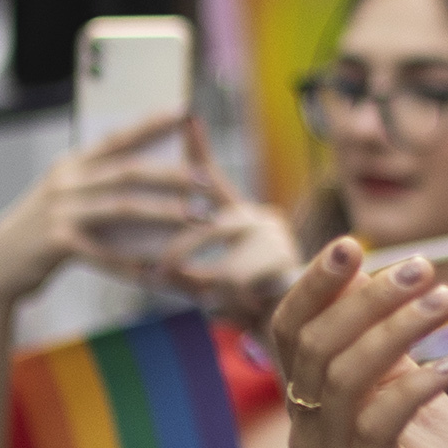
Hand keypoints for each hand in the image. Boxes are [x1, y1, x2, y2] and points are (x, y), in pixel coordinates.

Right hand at [0, 116, 215, 314]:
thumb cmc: (44, 229)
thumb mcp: (66, 196)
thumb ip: (98, 183)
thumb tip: (149, 174)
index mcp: (72, 164)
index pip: (117, 137)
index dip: (151, 123)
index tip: (184, 111)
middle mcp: (66, 181)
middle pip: (128, 171)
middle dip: (172, 174)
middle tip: (207, 181)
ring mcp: (61, 210)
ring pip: (122, 207)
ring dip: (163, 213)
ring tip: (196, 219)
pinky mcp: (57, 242)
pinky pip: (105, 253)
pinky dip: (134, 263)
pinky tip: (159, 271)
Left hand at [152, 122, 306, 324]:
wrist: (294, 333)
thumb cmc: (243, 307)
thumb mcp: (203, 284)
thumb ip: (179, 273)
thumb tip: (152, 271)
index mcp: (238, 218)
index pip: (213, 179)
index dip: (199, 147)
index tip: (187, 115)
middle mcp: (259, 218)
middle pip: (205, 228)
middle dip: (178, 255)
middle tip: (160, 275)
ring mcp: (275, 237)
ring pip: (222, 264)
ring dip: (211, 289)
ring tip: (222, 301)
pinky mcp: (284, 259)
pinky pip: (239, 280)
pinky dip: (234, 300)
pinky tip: (249, 303)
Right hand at [268, 239, 447, 447]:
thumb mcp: (410, 398)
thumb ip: (388, 349)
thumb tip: (375, 273)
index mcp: (312, 407)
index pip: (290, 332)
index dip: (312, 285)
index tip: (351, 242)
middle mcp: (311, 435)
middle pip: (318, 345)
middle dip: (367, 296)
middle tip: (425, 266)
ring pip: (346, 377)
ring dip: (398, 328)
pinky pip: (379, 425)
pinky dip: (417, 386)